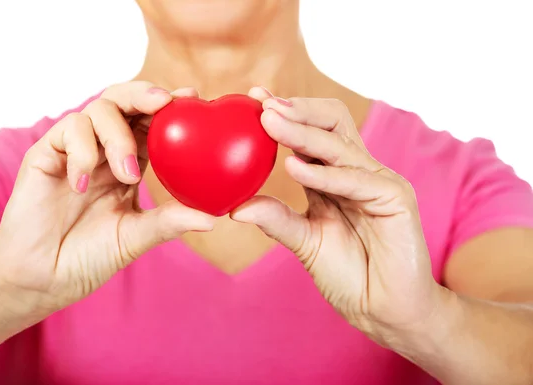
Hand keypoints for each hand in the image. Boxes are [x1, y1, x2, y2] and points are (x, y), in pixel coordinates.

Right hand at [0, 81, 214, 320]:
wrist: (42, 279)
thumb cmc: (88, 257)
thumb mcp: (134, 238)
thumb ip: (168, 222)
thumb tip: (213, 219)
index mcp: (129, 163)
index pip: (151, 124)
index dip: (170, 108)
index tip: (192, 97)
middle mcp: (103, 150)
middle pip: (123, 101)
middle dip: (144, 95)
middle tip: (164, 103)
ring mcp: (74, 150)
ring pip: (98, 110)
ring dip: (118, 136)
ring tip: (127, 174)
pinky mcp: (45, 154)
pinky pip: (67, 131)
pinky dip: (83, 152)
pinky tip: (83, 185)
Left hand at [232, 87, 444, 345]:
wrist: (386, 309)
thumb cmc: (350, 274)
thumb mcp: (304, 241)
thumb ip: (276, 219)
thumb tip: (235, 208)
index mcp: (335, 177)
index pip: (312, 132)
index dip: (286, 114)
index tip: (253, 99)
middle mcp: (358, 171)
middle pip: (332, 122)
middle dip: (297, 109)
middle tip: (262, 104)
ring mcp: (379, 181)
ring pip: (339, 145)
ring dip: (302, 132)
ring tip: (268, 122)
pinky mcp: (395, 198)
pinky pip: (355, 179)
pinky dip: (323, 173)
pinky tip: (293, 167)